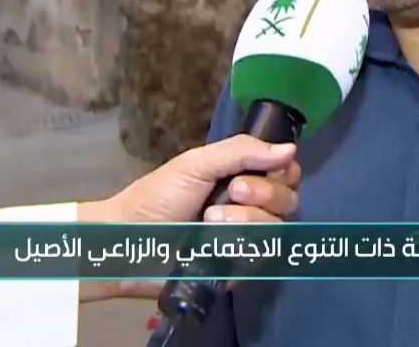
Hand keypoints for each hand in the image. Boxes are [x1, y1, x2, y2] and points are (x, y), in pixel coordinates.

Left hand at [76, 134, 301, 300]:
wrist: (127, 242)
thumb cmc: (157, 197)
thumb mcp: (196, 163)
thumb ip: (241, 152)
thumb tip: (291, 149)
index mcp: (243, 179)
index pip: (287, 173)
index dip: (280, 172)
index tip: (255, 170)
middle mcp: (250, 208)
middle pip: (288, 201)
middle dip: (264, 193)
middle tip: (233, 192)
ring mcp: (245, 241)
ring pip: (276, 230)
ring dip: (245, 221)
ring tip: (211, 220)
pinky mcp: (236, 270)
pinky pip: (259, 260)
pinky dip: (238, 247)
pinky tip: (213, 244)